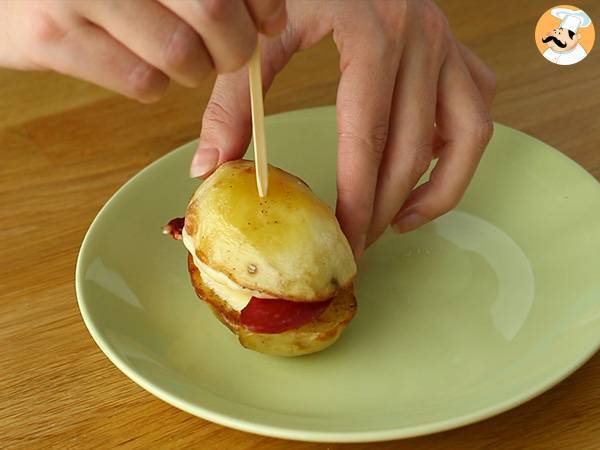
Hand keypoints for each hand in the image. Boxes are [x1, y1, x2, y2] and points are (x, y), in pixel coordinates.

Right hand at [0, 0, 286, 101]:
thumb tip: (272, 17)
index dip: (264, 3)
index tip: (270, 21)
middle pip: (213, 11)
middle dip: (234, 46)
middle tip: (227, 52)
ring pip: (182, 57)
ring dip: (192, 68)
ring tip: (175, 55)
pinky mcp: (53, 37)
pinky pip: (144, 82)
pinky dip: (157, 83)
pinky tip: (140, 61)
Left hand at [191, 0, 495, 259]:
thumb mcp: (264, 30)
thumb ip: (234, 99)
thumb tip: (211, 166)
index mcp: (372, 37)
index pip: (367, 141)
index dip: (357, 201)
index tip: (342, 242)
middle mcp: (420, 42)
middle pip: (411, 151)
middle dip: (383, 210)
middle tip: (356, 245)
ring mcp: (445, 46)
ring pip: (466, 136)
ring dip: (437, 189)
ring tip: (398, 222)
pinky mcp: (455, 50)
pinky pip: (475, 111)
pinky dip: (457, 150)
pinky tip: (422, 171)